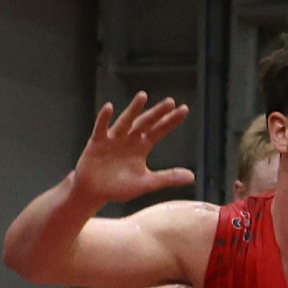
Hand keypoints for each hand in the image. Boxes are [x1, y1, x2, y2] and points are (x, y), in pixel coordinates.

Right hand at [73, 93, 194, 203]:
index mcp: (142, 147)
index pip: (159, 131)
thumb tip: (192, 177)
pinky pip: (100, 128)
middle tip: (170, 101)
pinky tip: (109, 107)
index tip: (184, 109)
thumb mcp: (147, 183)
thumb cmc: (120, 187)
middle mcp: (129, 139)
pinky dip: (104, 118)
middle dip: (157, 113)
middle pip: (145, 123)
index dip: (170, 121)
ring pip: (125, 121)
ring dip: (133, 109)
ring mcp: (113, 139)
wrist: (95, 191)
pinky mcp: (97, 142)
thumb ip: (168, 178)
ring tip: (143, 96)